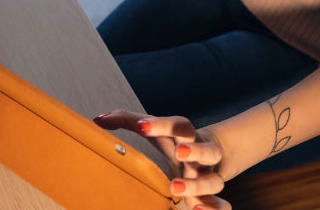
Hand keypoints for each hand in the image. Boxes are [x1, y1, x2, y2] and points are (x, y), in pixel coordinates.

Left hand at [94, 110, 228, 209]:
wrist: (208, 153)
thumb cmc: (172, 139)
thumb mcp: (153, 127)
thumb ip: (126, 120)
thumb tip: (98, 119)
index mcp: (185, 134)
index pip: (179, 124)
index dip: (161, 124)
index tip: (141, 126)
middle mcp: (201, 154)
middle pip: (206, 149)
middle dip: (195, 150)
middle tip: (179, 153)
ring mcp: (208, 175)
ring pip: (214, 179)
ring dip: (198, 184)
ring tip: (175, 188)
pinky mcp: (211, 195)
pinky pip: (221, 204)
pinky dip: (215, 209)